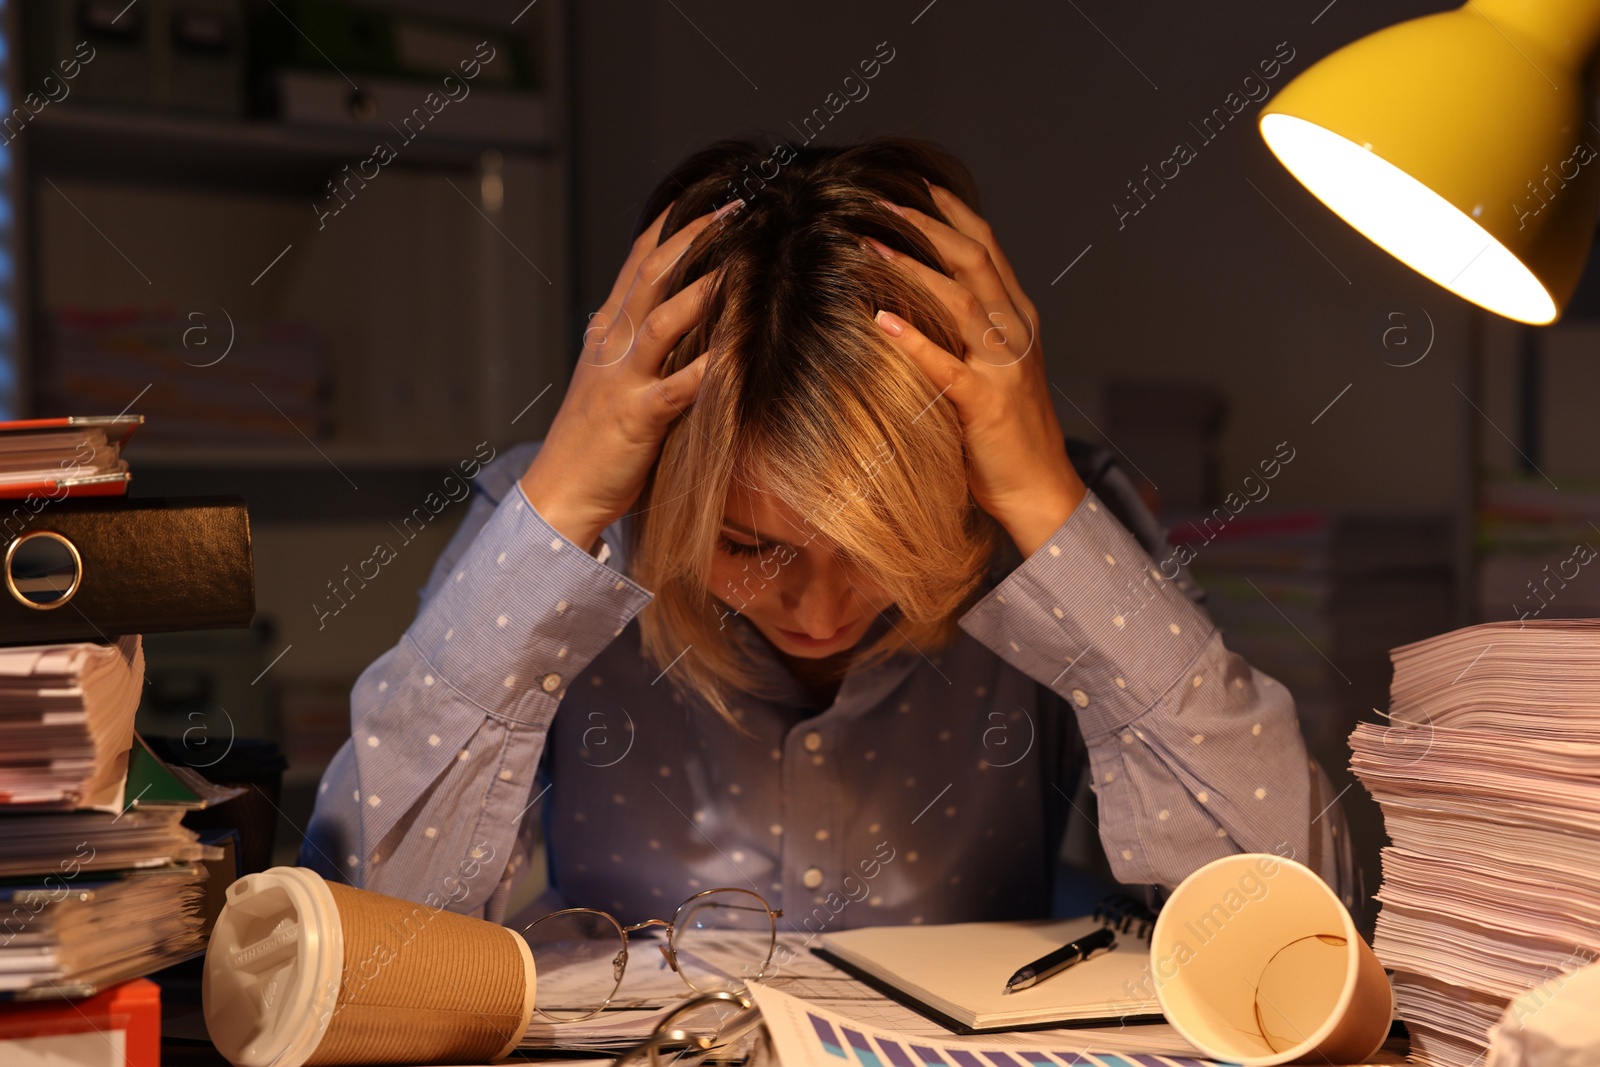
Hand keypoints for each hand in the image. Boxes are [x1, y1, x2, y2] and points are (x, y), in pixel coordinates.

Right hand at [521, 200, 737, 549]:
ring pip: (662, 321)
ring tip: (741, 264)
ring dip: (702, 290)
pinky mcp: (636, 418)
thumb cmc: (592, 440)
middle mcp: (611, 347)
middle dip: (694, 239)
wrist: (558, 492)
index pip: (637, 264)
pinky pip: (677, 388)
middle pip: (652, 276)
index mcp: (605, 333)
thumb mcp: (609, 377)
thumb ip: (637, 345)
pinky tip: (738, 351)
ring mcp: (621, 380)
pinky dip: (708, 368)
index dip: (671, 228)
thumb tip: (678, 316)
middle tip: (736, 211)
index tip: (708, 202)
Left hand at [866, 183, 1086, 558]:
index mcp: (1018, 317)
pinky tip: (879, 320)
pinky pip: (946, 364)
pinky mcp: (987, 403)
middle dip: (926, 224)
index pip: (986, 246)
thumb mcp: (991, 367)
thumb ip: (965, 331)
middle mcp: (1016, 332)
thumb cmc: (1003, 432)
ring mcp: (1005, 366)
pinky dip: (912, 339)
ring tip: (868, 246)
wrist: (1039, 489)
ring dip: (913, 268)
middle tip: (879, 202)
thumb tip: (913, 295)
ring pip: (962, 300)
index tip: (914, 185)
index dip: (951, 211)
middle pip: (974, 258)